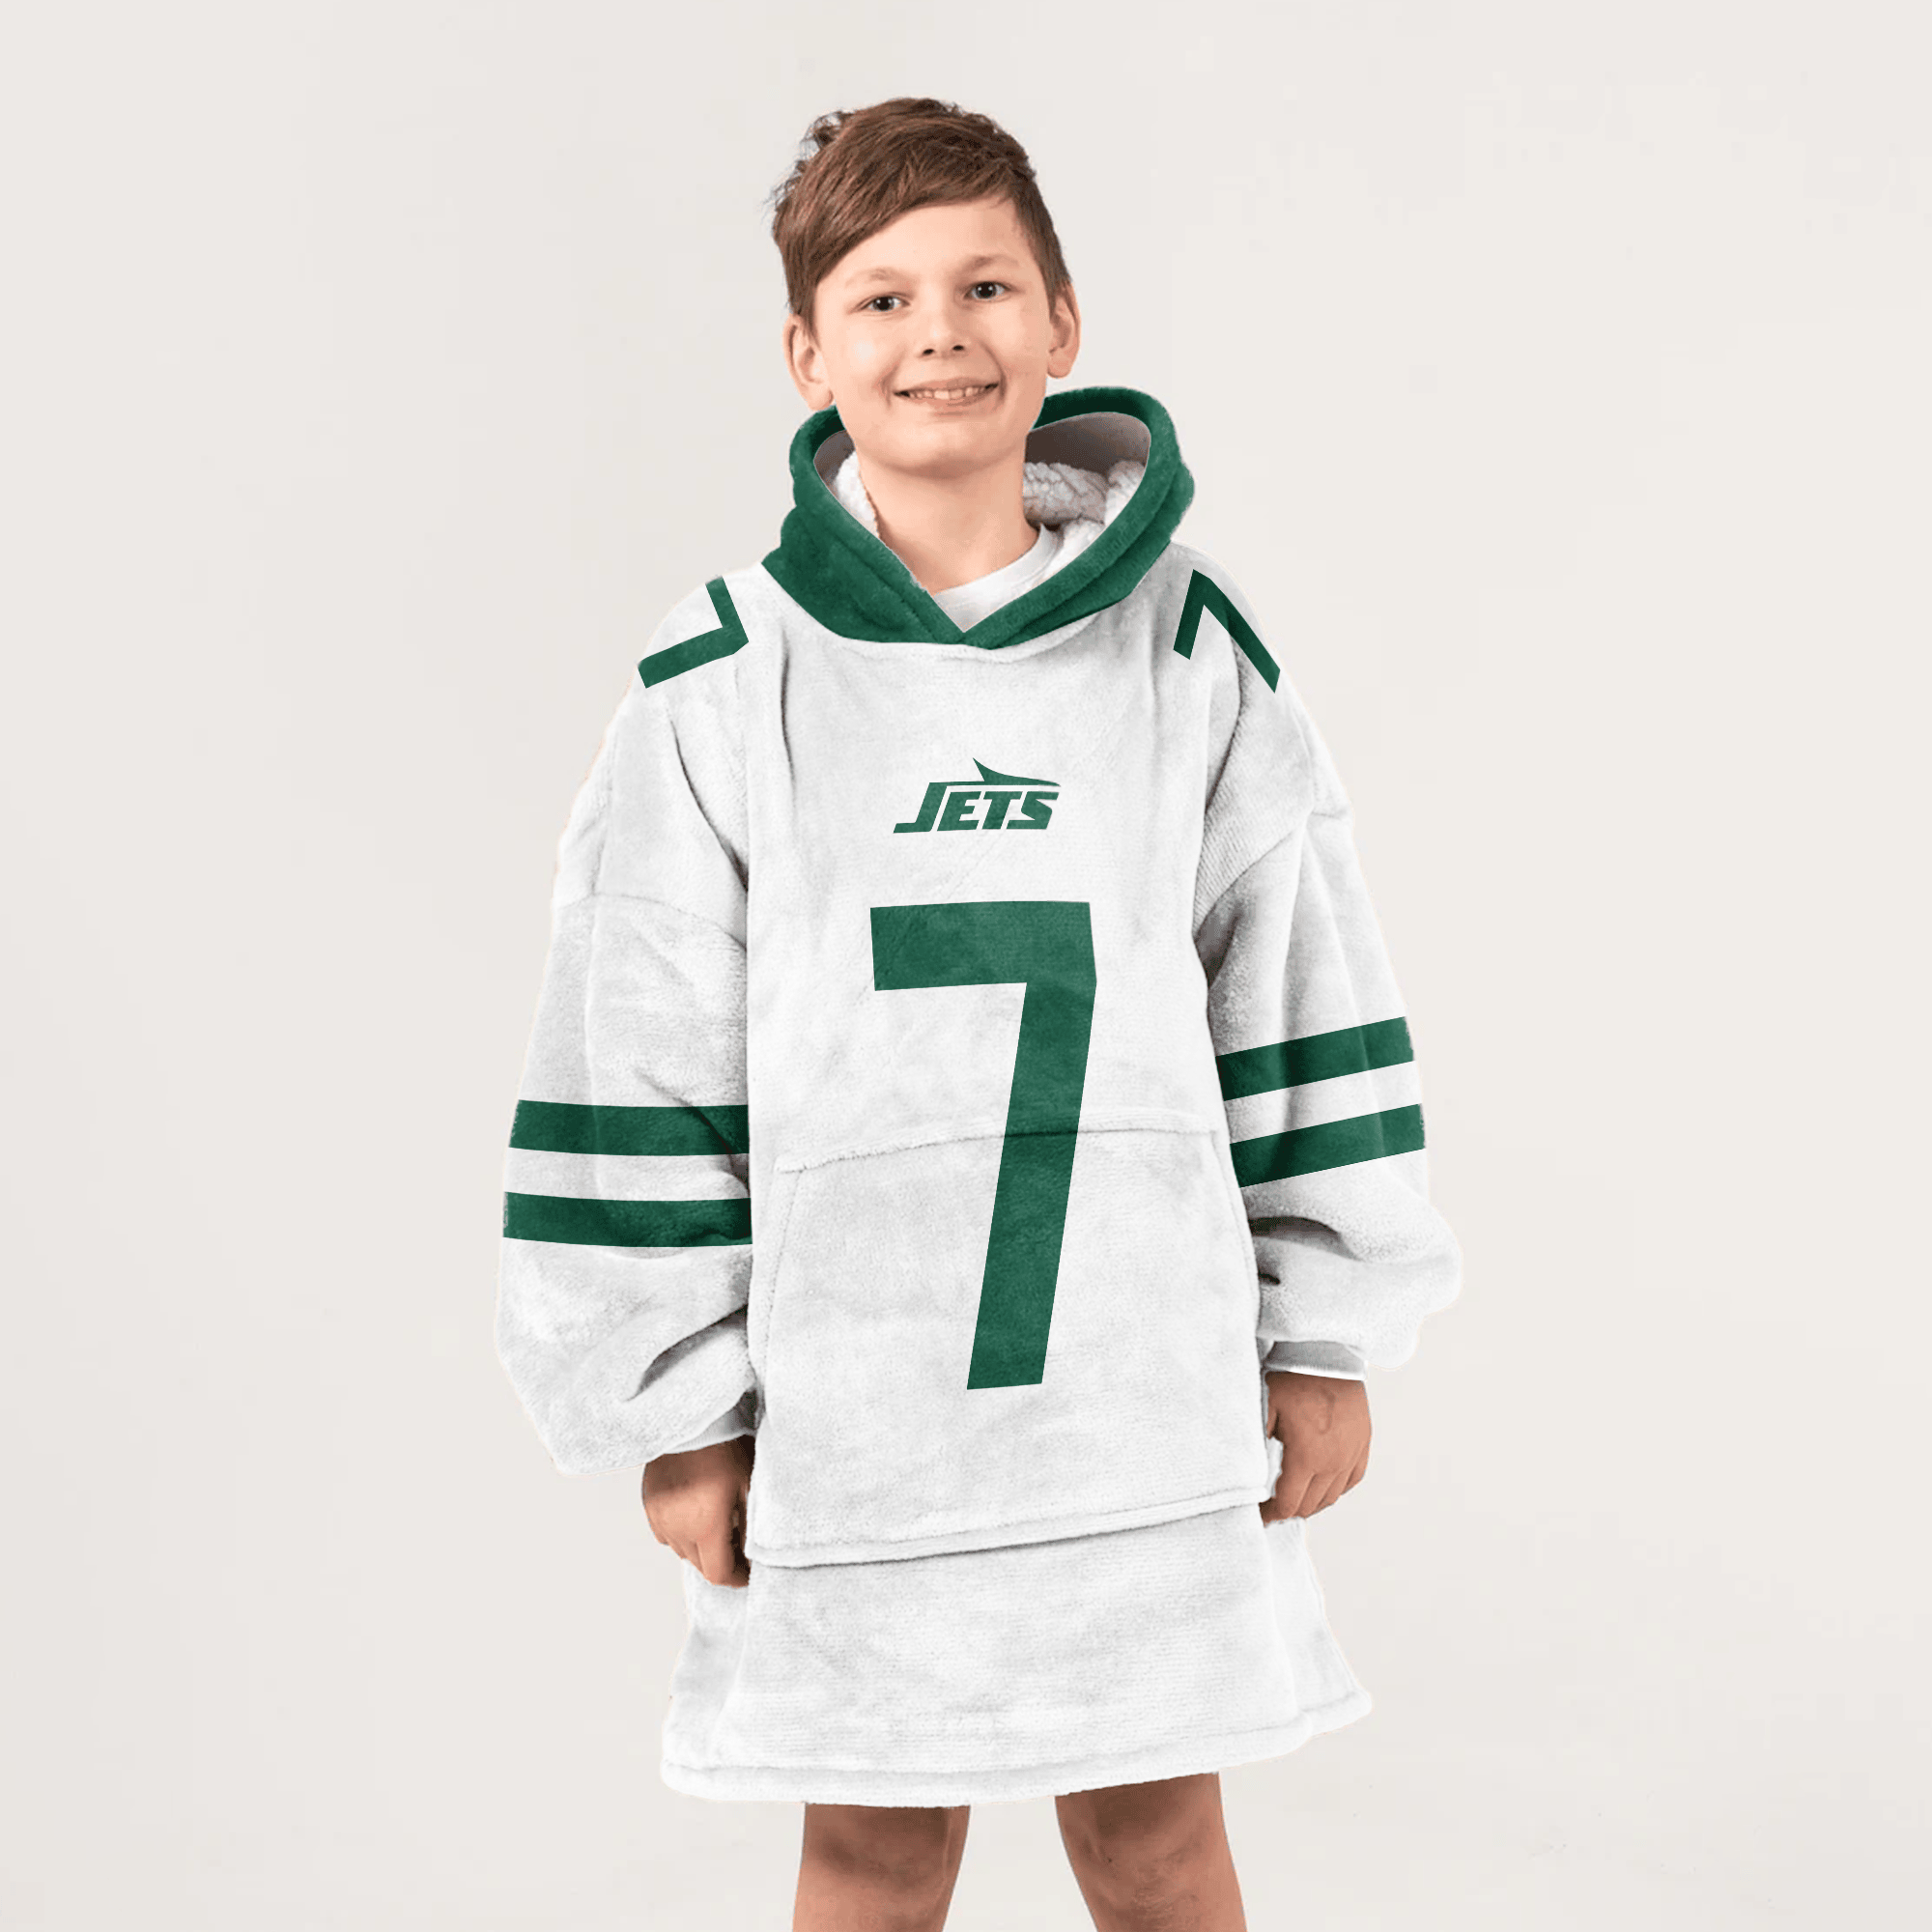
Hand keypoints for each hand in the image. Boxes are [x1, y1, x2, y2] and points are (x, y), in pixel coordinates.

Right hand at [641, 1434, 754, 1586]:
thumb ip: (750, 1529)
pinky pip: (666, 1533)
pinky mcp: (649, 1505)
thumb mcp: (748, 1488)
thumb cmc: (725, 1446)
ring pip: (682, 1551)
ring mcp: (660, 1518)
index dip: (738, 1577)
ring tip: (717, 1521)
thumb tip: (752, 1556)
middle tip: (738, 1541)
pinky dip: (681, 1532)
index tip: (748, 1570)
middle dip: (721, 1560)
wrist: (692, 1420)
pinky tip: (695, 1511)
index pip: (719, 1574)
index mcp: (705, 1527)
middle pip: (700, 1565)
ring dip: (700, 1546)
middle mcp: (678, 1528)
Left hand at [1259, 1370, 1369, 1521]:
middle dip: (1289, 1510)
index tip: (1260, 1515)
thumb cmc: (1292, 1379)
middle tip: (1273, 1506)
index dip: (1272, 1515)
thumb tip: (1247, 1475)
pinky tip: (1321, 1484)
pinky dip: (1335, 1488)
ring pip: (1331, 1497)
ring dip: (1311, 1502)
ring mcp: (1351, 1455)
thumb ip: (1256, 1445)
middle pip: (1310, 1506)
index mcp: (1306, 1457)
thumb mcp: (1265, 1410)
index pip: (1289, 1504)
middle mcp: (1333, 1463)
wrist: (1327, 1356)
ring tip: (1294, 1496)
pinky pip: (1351, 1480)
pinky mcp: (1363, 1445)